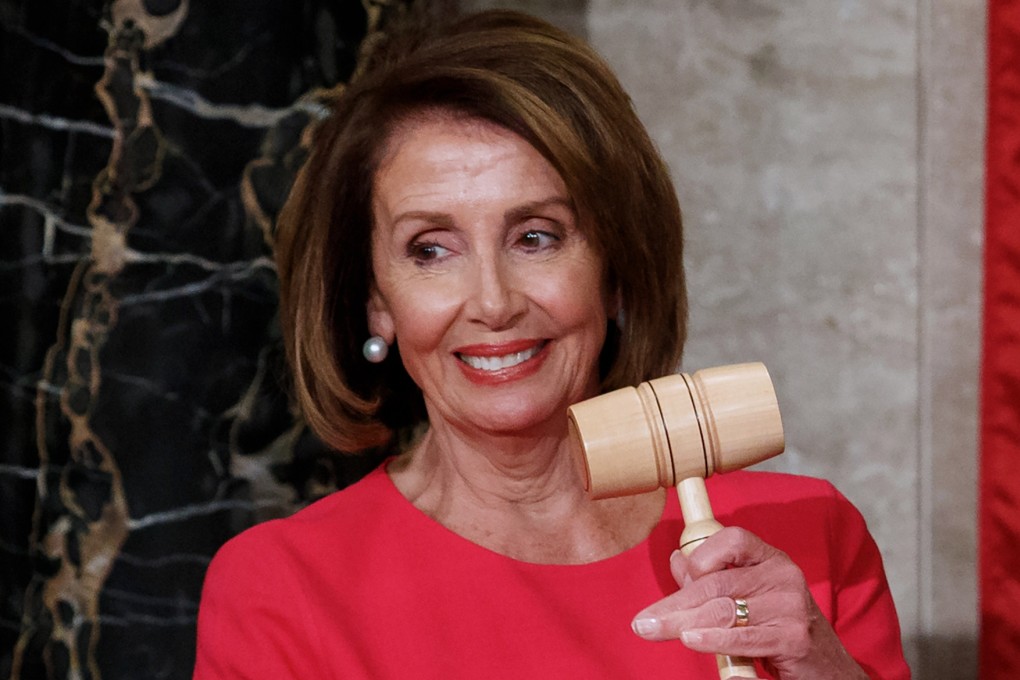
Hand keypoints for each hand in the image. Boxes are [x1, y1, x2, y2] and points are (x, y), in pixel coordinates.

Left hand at [630, 527, 867, 679]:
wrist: (828, 671)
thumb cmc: (780, 633)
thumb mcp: (747, 601)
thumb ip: (713, 580)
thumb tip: (677, 559)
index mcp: (772, 560)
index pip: (734, 539)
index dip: (703, 555)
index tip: (681, 577)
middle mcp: (784, 576)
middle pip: (717, 584)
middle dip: (674, 605)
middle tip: (642, 622)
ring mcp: (791, 607)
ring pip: (724, 611)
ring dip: (682, 624)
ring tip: (654, 630)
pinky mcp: (794, 638)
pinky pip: (743, 638)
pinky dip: (713, 641)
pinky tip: (691, 641)